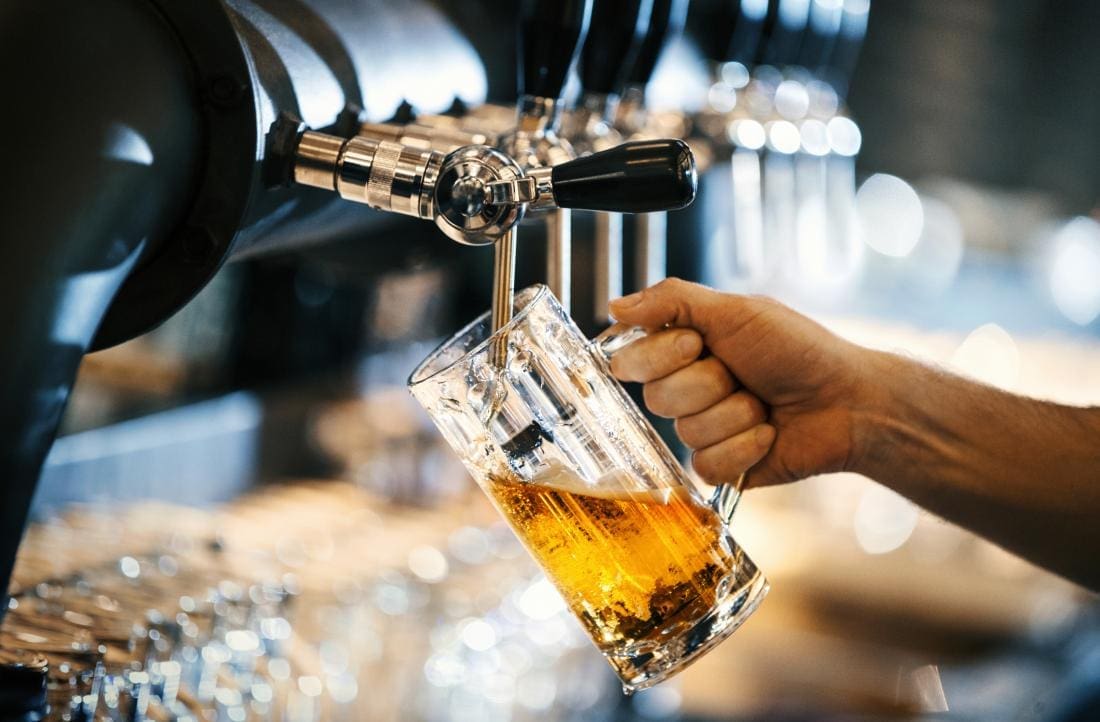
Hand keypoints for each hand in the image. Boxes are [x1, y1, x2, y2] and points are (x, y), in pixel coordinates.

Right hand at [608, 278, 872, 487]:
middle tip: (743, 373)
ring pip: (686, 431)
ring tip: (764, 405)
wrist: (848, 400)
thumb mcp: (736, 311)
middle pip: (657, 397)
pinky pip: (706, 465)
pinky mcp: (721, 466)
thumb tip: (614, 306)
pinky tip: (769, 435)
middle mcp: (686, 387)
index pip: (630, 358)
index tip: (698, 343)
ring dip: (736, 414)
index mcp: (682, 347)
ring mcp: (702, 428)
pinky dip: (744, 447)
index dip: (661, 355)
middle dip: (709, 383)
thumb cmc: (799, 349)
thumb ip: (672, 301)